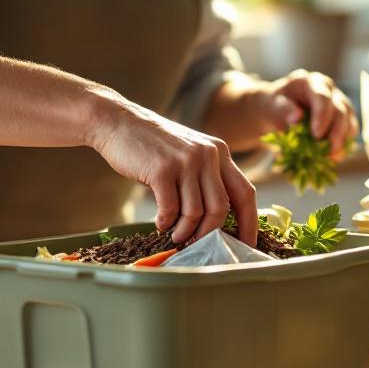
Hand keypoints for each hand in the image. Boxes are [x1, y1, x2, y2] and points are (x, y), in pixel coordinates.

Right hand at [88, 94, 256, 245]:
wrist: (118, 122)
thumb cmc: (153, 146)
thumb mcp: (189, 155)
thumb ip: (206, 180)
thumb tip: (216, 223)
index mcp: (219, 152)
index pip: (245, 192)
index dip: (249, 223)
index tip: (246, 245)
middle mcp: (208, 155)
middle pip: (221, 208)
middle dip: (210, 234)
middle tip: (198, 244)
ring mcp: (185, 161)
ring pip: (196, 212)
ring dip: (185, 231)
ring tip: (176, 236)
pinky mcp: (162, 169)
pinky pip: (171, 209)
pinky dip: (166, 223)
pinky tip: (160, 224)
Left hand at [255, 70, 357, 157]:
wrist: (276, 111)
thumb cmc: (273, 106)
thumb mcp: (270, 106)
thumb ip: (282, 110)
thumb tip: (297, 118)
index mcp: (310, 82)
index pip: (322, 97)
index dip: (322, 117)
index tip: (316, 135)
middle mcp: (329, 90)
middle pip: (340, 109)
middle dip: (337, 132)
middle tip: (329, 151)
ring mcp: (338, 103)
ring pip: (349, 120)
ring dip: (344, 140)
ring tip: (333, 157)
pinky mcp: (342, 117)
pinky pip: (349, 131)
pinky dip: (345, 145)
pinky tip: (336, 157)